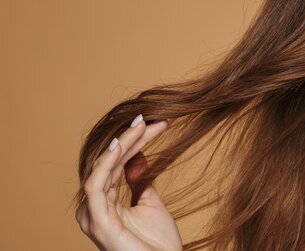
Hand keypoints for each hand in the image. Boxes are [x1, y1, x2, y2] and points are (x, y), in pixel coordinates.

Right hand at [76, 115, 182, 250]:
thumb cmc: (157, 243)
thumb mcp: (150, 203)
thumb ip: (139, 180)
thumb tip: (137, 155)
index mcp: (105, 203)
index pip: (117, 164)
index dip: (134, 142)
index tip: (155, 124)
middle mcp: (95, 207)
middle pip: (110, 163)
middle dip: (130, 138)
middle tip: (149, 118)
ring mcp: (94, 214)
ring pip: (103, 168)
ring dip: (122, 144)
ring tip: (140, 125)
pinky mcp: (97, 221)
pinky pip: (96, 185)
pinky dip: (107, 163)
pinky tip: (121, 145)